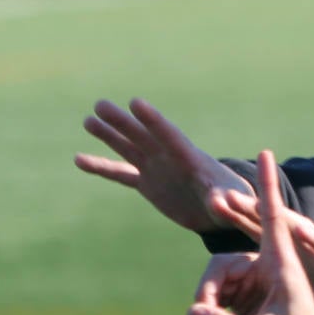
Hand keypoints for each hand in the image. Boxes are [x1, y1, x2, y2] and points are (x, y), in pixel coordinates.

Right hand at [75, 98, 254, 233]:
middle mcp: (170, 159)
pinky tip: (78, 159)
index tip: (135, 103)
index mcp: (192, 159)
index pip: (170, 136)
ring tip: (88, 120)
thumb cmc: (235, 203)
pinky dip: (101, 167)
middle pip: (144, 136)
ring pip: (129, 148)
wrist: (226, 211)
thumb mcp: (233, 203)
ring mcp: (157, 168)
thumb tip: (218, 202)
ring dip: (109, 135)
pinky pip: (120, 174)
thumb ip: (224, 201)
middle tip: (101, 104)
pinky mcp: (148, 183)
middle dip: (123, 122)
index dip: (153, 121)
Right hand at [187, 150, 313, 314]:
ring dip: (207, 306)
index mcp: (284, 265)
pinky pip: (216, 296)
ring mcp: (257, 279)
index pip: (272, 218)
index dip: (265, 188)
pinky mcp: (248, 293)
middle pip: (222, 262)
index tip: (264, 153)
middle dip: (208, 289)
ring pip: (215, 281)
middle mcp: (269, 265)